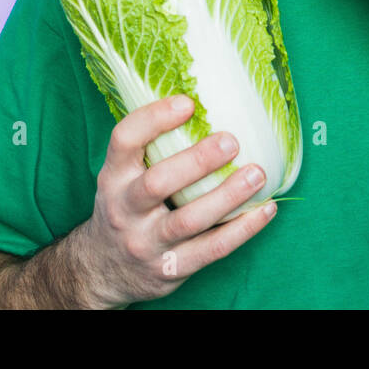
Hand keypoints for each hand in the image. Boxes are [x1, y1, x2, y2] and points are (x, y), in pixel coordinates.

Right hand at [74, 94, 277, 308]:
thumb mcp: (122, 176)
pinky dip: (242, 229)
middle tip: (232, 140)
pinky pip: (211, 250)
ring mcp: (146, 243)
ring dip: (227, 196)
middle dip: (197, 161)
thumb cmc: (126, 208)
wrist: (103, 269)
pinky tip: (266, 209)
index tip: (189, 102)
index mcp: (112, 178)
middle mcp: (124, 210)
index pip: (124, 141)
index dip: (154, 118)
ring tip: (257, 174)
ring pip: (188, 220)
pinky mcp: (171, 269)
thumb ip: (151, 147)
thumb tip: (202, 99)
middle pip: (157, 183)